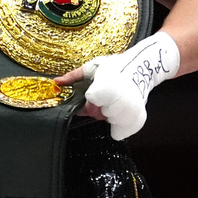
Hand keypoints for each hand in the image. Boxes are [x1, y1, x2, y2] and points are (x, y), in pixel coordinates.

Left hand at [54, 31, 180, 140]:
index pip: (91, 100)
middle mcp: (119, 101)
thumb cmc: (115, 66)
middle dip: (97, 107)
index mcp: (106, 86)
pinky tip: (120, 113)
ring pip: (108, 120)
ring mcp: (130, 111)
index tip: (93, 93)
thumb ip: (73, 76)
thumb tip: (56, 82)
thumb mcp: (92, 67)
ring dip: (108, 113)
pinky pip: (120, 130)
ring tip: (114, 101)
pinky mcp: (137, 119)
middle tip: (104, 96)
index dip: (90, 99)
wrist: (141, 67)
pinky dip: (118, 125)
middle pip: (98, 114)